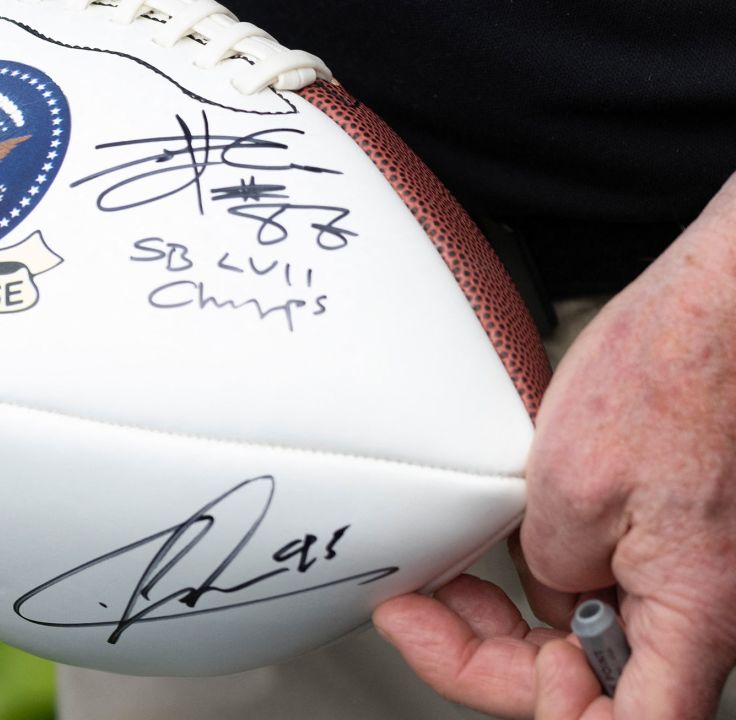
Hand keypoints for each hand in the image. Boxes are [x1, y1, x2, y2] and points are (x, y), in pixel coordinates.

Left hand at [374, 172, 735, 718]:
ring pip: (590, 641)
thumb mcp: (567, 489)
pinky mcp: (673, 546)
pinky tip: (501, 555)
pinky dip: (545, 582)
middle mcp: (703, 608)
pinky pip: (606, 592)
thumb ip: (551, 573)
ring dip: (512, 622)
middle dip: (489, 653)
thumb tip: (551, 601)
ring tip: (448, 579)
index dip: (530, 703)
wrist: (712, 313)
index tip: (446, 648)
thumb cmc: (666, 376)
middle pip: (588, 684)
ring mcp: (689, 579)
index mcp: (694, 612)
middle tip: (417, 613)